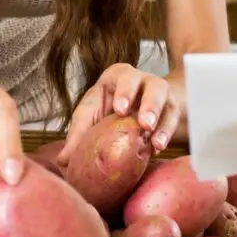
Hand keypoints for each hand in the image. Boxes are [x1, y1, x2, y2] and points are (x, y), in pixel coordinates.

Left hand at [57, 63, 180, 164]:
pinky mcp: (172, 110)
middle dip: (149, 104)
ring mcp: (161, 95)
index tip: (120, 110)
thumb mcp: (89, 115)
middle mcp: (143, 80)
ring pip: (168, 102)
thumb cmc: (105, 108)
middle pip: (153, 85)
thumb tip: (63, 161)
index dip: (124, 92)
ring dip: (162, 122)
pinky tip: (158, 147)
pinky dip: (167, 134)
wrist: (131, 110)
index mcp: (118, 76)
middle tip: (143, 123)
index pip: (123, 77)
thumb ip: (77, 135)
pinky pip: (174, 120)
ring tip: (154, 141)